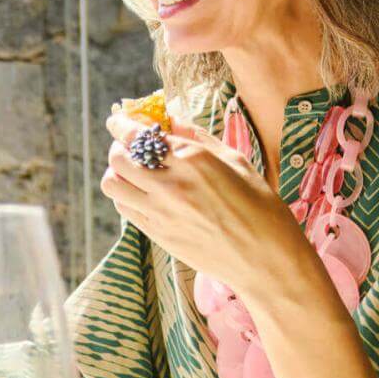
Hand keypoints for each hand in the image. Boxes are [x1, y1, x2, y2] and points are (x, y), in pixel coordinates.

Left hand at [100, 112, 318, 299]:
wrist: (265, 259)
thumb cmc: (260, 206)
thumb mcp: (236, 161)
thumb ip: (198, 137)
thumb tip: (172, 118)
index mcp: (194, 160)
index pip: (140, 135)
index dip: (122, 124)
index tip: (118, 121)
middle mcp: (171, 185)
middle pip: (119, 157)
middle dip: (119, 146)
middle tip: (129, 146)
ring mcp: (161, 212)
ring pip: (112, 184)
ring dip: (117, 172)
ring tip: (133, 171)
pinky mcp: (158, 234)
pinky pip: (124, 208)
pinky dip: (125, 195)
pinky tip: (142, 193)